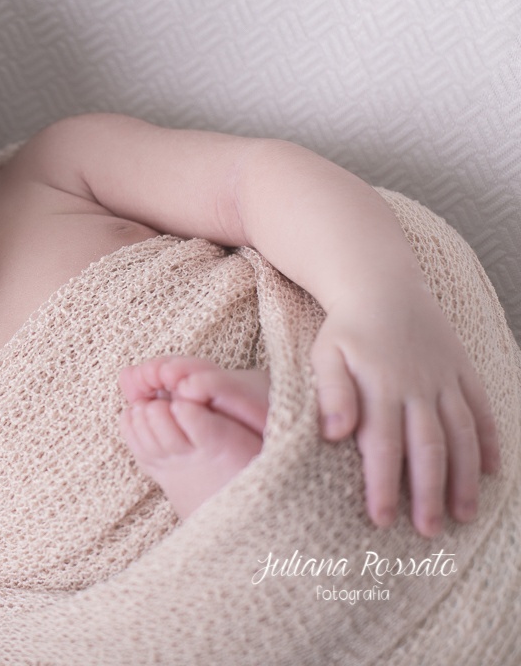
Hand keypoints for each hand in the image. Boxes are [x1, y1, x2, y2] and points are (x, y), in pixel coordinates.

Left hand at [309, 287, 499, 536]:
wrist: (381, 285)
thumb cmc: (345, 330)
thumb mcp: (325, 355)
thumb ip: (331, 394)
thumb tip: (334, 435)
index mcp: (380, 388)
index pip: (382, 446)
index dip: (383, 485)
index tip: (382, 520)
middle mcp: (417, 387)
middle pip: (428, 448)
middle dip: (428, 493)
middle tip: (428, 531)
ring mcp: (444, 380)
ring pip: (461, 435)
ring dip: (464, 478)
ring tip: (463, 515)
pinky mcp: (462, 371)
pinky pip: (481, 410)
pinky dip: (489, 441)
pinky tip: (491, 472)